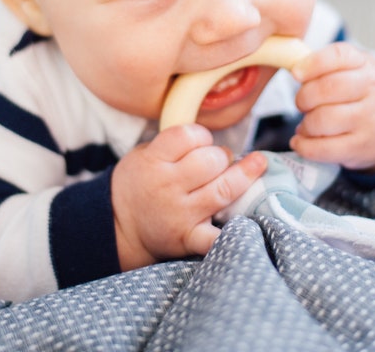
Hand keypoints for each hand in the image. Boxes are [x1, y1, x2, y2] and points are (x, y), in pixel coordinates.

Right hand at [111, 124, 266, 270]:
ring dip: (244, 175)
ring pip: (224, 189)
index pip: (189, 136)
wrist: (118, 228)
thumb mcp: (143, 154)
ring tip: (256, 164)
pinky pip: (214, 237)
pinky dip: (232, 233)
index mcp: (153, 161)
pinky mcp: (188, 238)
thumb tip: (212, 137)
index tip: (203, 141)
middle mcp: (167, 187)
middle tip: (220, 160)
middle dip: (223, 156)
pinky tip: (249, 221)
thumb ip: (173, 144)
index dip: (202, 135)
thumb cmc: (138, 184)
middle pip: (212, 160)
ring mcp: (180, 214)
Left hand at [290, 42, 374, 171]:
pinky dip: (305, 147)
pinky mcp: (361, 146)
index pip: (337, 56)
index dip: (312, 64)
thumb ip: (323, 65)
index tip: (296, 73)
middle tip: (302, 104)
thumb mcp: (351, 69)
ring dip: (305, 124)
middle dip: (304, 97)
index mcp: (364, 63)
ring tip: (306, 125)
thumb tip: (292, 71)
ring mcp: (369, 119)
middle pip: (327, 88)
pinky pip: (324, 148)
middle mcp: (371, 88)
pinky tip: (301, 142)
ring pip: (323, 119)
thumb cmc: (359, 93)